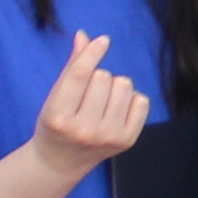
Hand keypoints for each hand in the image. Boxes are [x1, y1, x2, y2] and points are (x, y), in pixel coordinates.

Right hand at [28, 31, 148, 179]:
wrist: (60, 162)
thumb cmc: (56, 123)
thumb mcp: (55, 96)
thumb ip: (72, 66)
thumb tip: (84, 36)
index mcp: (59, 115)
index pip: (80, 75)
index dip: (92, 53)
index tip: (103, 41)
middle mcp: (84, 129)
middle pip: (104, 76)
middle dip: (98, 78)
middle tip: (87, 96)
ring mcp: (107, 136)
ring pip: (124, 85)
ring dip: (115, 87)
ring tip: (102, 103)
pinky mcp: (127, 140)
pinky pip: (142, 100)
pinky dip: (131, 100)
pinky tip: (116, 111)